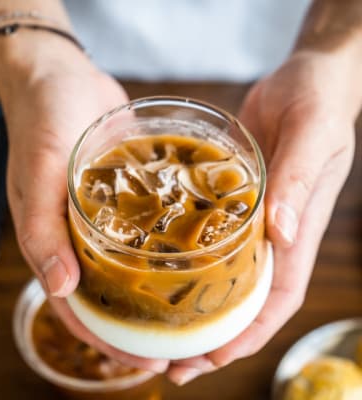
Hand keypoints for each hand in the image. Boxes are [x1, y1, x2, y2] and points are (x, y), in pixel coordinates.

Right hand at [0, 36, 167, 372]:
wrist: (61, 78)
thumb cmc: (43, 122)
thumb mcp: (39, 173)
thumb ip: (44, 230)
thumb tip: (60, 287)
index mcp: (57, 242)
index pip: (82, 308)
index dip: (111, 339)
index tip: (149, 360)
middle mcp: (84, 236)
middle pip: (114, 294)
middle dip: (143, 322)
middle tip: (181, 341)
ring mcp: (109, 215)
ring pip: (133, 265)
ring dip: (158, 288)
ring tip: (195, 307)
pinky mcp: (129, 191)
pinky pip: (149, 226)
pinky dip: (167, 244)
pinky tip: (197, 253)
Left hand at [167, 48, 359, 383]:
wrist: (306, 80)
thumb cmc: (318, 103)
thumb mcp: (311, 134)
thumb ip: (296, 181)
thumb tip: (279, 231)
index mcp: (296, 229)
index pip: (278, 298)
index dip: (250, 333)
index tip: (214, 357)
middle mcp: (273, 233)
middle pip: (247, 299)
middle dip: (217, 334)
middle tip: (176, 362)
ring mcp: (251, 218)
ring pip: (226, 275)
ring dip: (200, 306)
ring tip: (161, 329)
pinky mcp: (231, 198)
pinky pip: (210, 237)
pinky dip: (190, 260)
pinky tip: (161, 267)